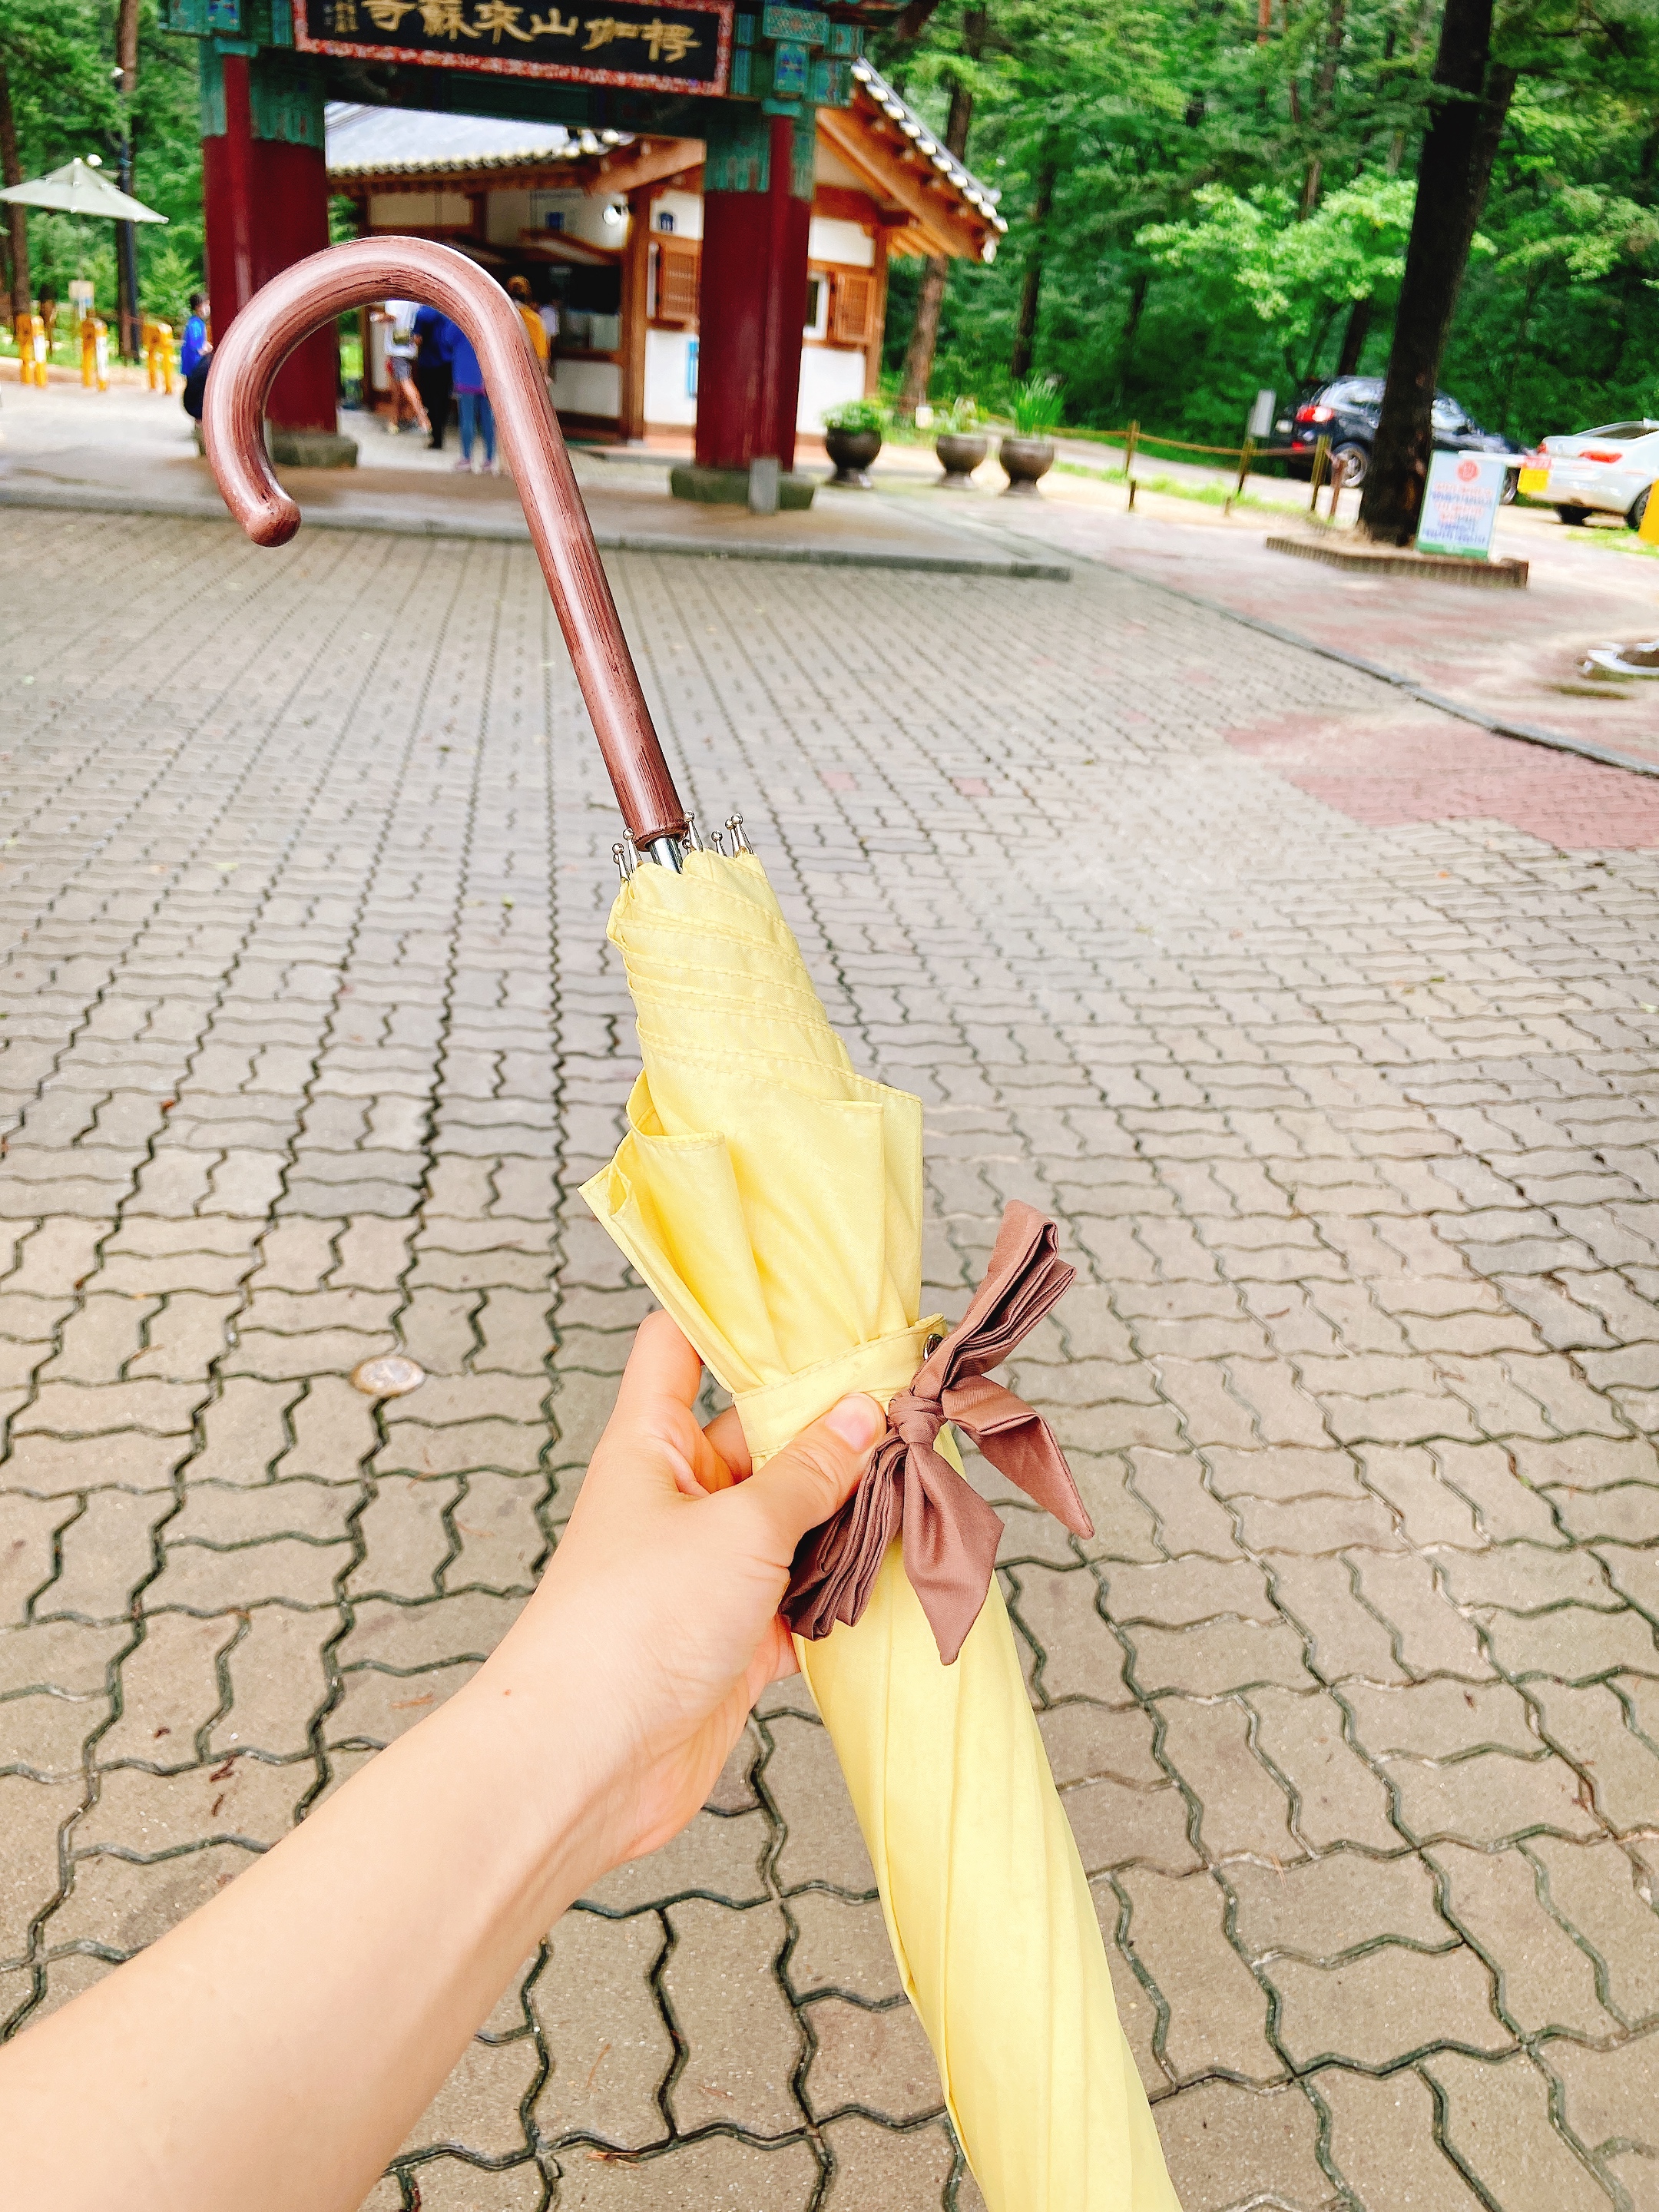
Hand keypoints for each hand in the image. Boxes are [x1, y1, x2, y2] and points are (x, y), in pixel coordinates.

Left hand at [481, 1312, 883, 1880]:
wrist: (590, 1764)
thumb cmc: (633, 1623)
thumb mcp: (740, 1525)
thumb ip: (811, 1471)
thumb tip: (863, 1413)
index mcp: (652, 1444)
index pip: (677, 1348)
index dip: (729, 1317)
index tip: (803, 1297)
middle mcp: (679, 1498)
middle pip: (763, 1435)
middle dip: (833, 1427)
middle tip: (910, 1407)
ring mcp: (708, 1569)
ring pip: (794, 1518)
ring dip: (850, 1512)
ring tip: (919, 1484)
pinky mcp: (737, 1637)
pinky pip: (803, 1595)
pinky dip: (845, 1590)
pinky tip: (896, 1575)